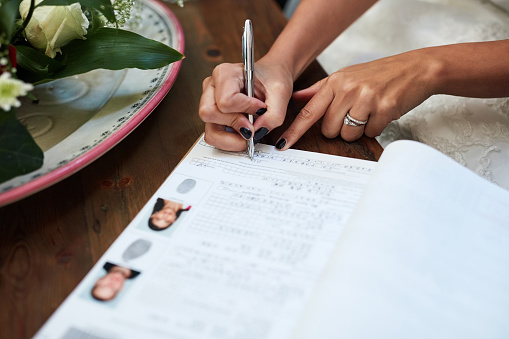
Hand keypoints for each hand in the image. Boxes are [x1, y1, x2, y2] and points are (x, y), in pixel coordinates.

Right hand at [199, 58, 293, 150]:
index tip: (261, 109)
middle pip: (209, 114)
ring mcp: (209, 103)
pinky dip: (229, 141)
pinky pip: (213, 137)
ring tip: (249, 132)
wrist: (271, 78)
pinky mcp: (213, 117)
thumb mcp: (280, 93)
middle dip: (234, 125)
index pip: (225, 100)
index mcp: (225, 73)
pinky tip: (243, 133)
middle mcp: (212, 87)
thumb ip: (273, 115)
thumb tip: (258, 132)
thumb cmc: (272, 80)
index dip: (245, 110)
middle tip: (253, 126)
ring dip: (231, 138)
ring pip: (210, 131)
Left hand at [275, 50, 435, 148]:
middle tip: (353, 114)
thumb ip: (319, 89)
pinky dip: (375, 128)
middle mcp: (348, 89)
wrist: (416, 69)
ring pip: (348, 134)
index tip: (283, 144)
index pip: (309, 112)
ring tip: (368, 112)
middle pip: (329, 129)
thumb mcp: (346, 75)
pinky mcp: (384, 108)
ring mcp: (366, 99)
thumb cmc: (379, 74)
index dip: (295, 130)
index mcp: (335, 82)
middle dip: (339, 128)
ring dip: (357, 130)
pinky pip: (370, 133)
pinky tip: (381, 112)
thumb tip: (296, 98)